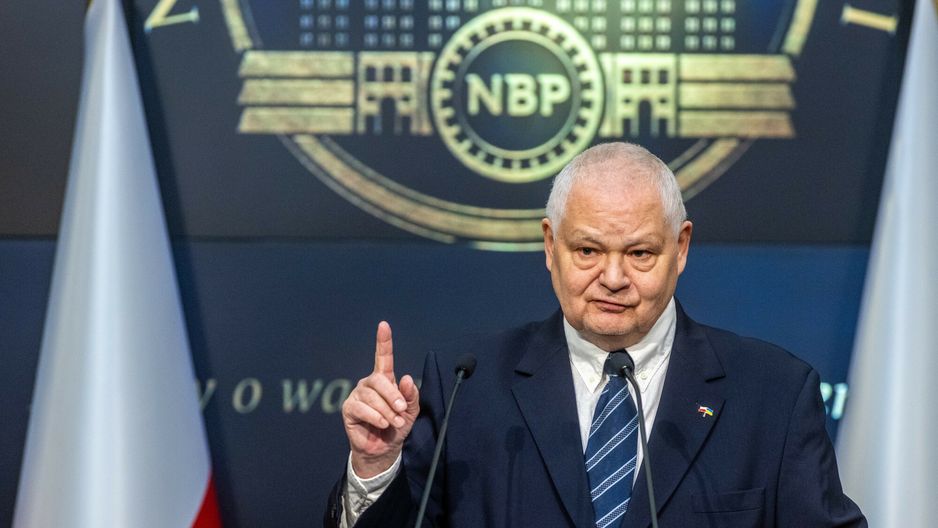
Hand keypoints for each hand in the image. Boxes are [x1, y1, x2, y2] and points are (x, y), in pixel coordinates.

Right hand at [342, 321, 419, 478]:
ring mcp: (358, 395)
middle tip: (401, 411)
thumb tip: (406, 378)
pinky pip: (363, 409)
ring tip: (393, 423)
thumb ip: (411, 396)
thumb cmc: (397, 427)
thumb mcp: (411, 412)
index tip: (383, 325)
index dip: (383, 341)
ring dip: (387, 412)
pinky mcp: (349, 408)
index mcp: (385, 380)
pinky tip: (381, 425)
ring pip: (373, 397)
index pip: (383, 357)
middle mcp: (369, 383)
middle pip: (380, 381)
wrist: (385, 449)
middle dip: (394, 397)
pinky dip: (376, 418)